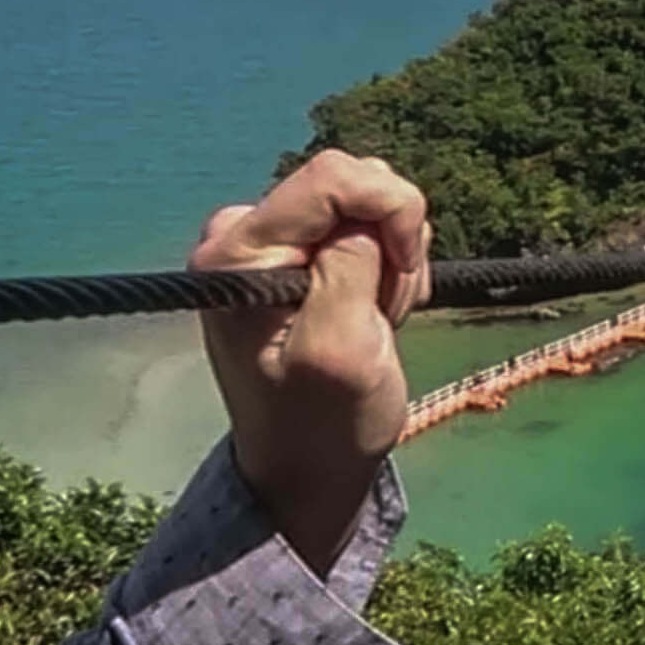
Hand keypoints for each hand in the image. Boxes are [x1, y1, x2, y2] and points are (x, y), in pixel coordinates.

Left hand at [188, 151, 431, 573]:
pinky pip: (365, 224)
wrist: (310, 467)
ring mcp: (271, 243)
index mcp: (237, 253)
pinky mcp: (299, 254)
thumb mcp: (340, 349)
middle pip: (351, 181)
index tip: (407, 265)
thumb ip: (348, 265)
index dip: (389, 208)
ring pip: (366, 200)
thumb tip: (365, 213)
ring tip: (378, 317)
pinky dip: (388, 262)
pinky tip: (374, 310)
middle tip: (387, 307)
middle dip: (391, 237)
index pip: (330, 177)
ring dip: (393, 255)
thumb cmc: (323, 423)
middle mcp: (243, 234)